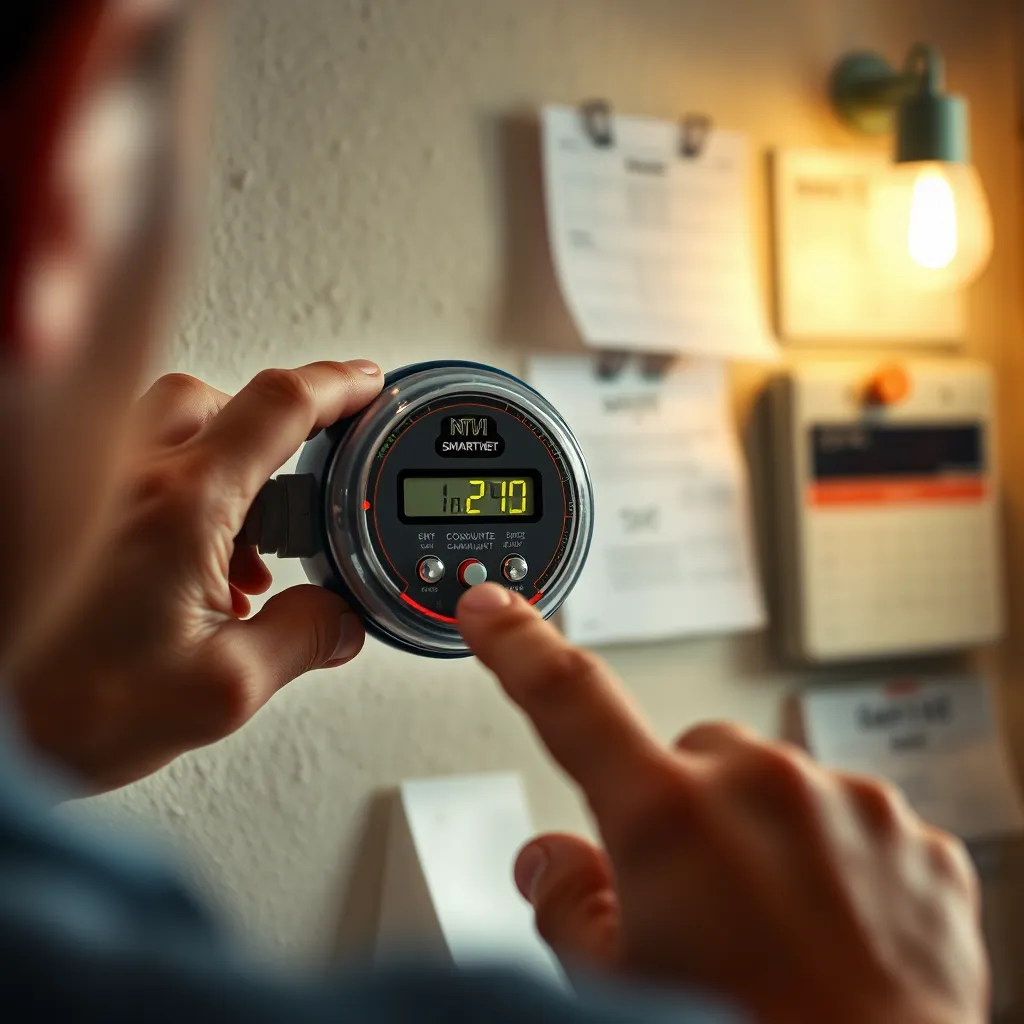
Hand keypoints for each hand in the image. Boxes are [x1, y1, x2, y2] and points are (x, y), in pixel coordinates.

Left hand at [11, 360, 382, 791]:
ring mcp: (86, 486)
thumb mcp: (219, 690)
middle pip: (219, 402)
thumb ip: (299, 640)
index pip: (279, 409)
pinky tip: (182, 557)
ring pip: (168, 424)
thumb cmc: (66, 707)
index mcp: (182, 504)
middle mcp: (128, 474)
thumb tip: (339, 620)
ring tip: (236, 543)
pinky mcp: (55, 509)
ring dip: (219, 462)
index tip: (367, 385)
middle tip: (295, 492)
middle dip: (270, 434)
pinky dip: (176, 488)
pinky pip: (131, 460)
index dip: (336, 387)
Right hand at [457, 585, 987, 1023]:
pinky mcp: (916, 839)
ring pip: (778, 790)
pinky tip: (835, 935)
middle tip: (696, 903)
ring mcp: (849, 805)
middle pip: (694, 757)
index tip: (491, 607)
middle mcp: (762, 787)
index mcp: (669, 817)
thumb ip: (568, 906)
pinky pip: (853, 825)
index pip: (570, 701)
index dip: (520, 648)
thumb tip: (551, 862)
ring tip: (773, 932)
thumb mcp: (612, 989)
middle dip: (684, 811)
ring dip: (764, 839)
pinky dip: (836, 866)